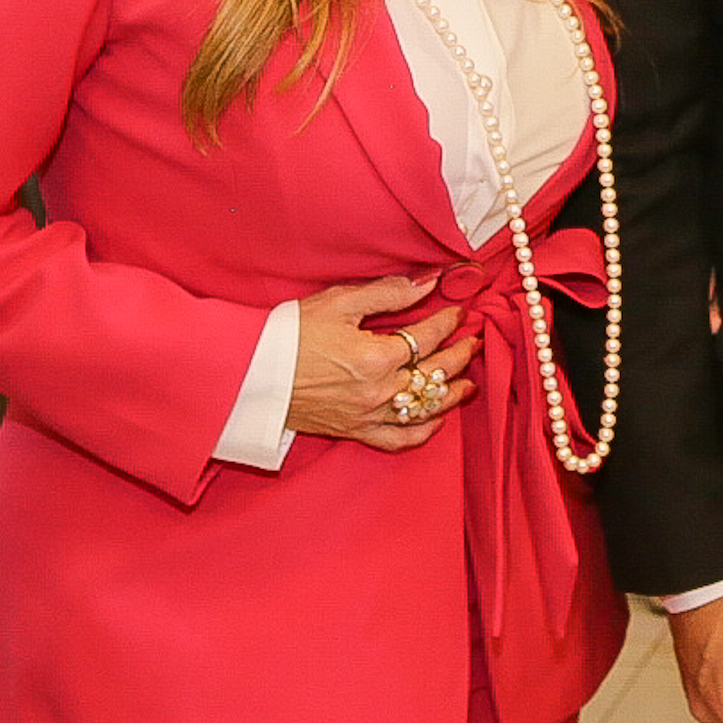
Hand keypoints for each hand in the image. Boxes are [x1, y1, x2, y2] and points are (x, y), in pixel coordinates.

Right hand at [284, 276, 474, 451]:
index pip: (429, 336)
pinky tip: (436, 421)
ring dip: (452, 393)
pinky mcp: (355, 431)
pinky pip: (398, 439)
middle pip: (435, 372)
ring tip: (468, 381)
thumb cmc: (290, 334)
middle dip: (459, 354)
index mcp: (378, 356)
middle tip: (471, 342)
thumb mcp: (339, 303)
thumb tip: (428, 283)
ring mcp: (369, 414)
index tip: (458, 312)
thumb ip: (388, 293)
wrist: (251, 373)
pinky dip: (422, 432)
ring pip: (426, 408)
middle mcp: (380, 390)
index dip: (449, 321)